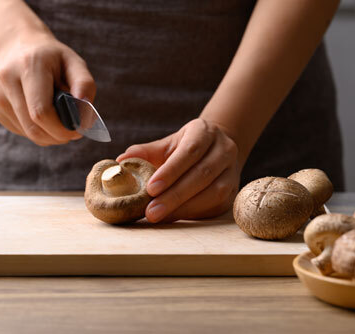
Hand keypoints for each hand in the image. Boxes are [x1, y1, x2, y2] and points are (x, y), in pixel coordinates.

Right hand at [0, 31, 95, 145]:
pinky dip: (39, 131)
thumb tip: (84, 118)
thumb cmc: (51, 57)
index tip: (77, 130)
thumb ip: (84, 86)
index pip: (41, 111)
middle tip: (72, 131)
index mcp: (29, 66)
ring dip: (50, 136)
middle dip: (57, 136)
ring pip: (28, 133)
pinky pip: (22, 131)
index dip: (61, 129)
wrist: (16, 44)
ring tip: (61, 121)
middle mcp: (8, 81)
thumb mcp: (73, 61)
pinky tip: (44, 116)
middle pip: (34, 128)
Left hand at [117, 118, 240, 222]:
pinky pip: (215, 205)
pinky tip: (173, 218)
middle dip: (175, 195)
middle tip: (151, 211)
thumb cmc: (185, 148)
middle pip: (202, 174)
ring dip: (184, 208)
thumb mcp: (167, 144)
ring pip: (213, 192)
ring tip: (160, 217)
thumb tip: (121, 160)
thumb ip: (146, 152)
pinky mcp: (233, 191)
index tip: (150, 188)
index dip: (171, 171)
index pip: (190, 151)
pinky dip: (193, 214)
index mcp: (205, 132)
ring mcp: (232, 171)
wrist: (216, 150)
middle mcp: (224, 150)